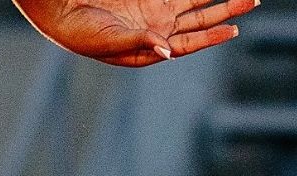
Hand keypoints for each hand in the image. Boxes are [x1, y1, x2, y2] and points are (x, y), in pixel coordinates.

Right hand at [15, 0, 258, 65]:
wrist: (61, 10)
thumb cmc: (81, 32)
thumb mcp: (111, 41)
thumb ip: (141, 43)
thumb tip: (168, 50)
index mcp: (151, 48)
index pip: (189, 44)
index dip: (212, 37)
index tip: (234, 28)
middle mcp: (157, 30)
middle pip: (200, 21)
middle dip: (227, 10)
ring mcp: (153, 10)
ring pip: (194, 3)